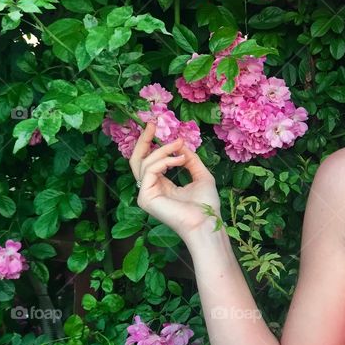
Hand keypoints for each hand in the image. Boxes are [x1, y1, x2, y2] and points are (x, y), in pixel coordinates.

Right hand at [129, 121, 222, 238]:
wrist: (206, 222)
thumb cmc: (206, 204)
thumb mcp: (201, 175)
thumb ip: (190, 159)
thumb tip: (181, 145)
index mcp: (161, 185)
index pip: (149, 161)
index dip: (152, 143)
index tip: (157, 126)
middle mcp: (149, 189)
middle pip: (137, 160)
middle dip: (144, 140)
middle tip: (152, 123)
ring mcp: (145, 194)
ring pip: (144, 162)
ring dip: (163, 150)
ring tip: (180, 145)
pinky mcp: (145, 197)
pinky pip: (150, 170)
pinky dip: (165, 161)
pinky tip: (180, 160)